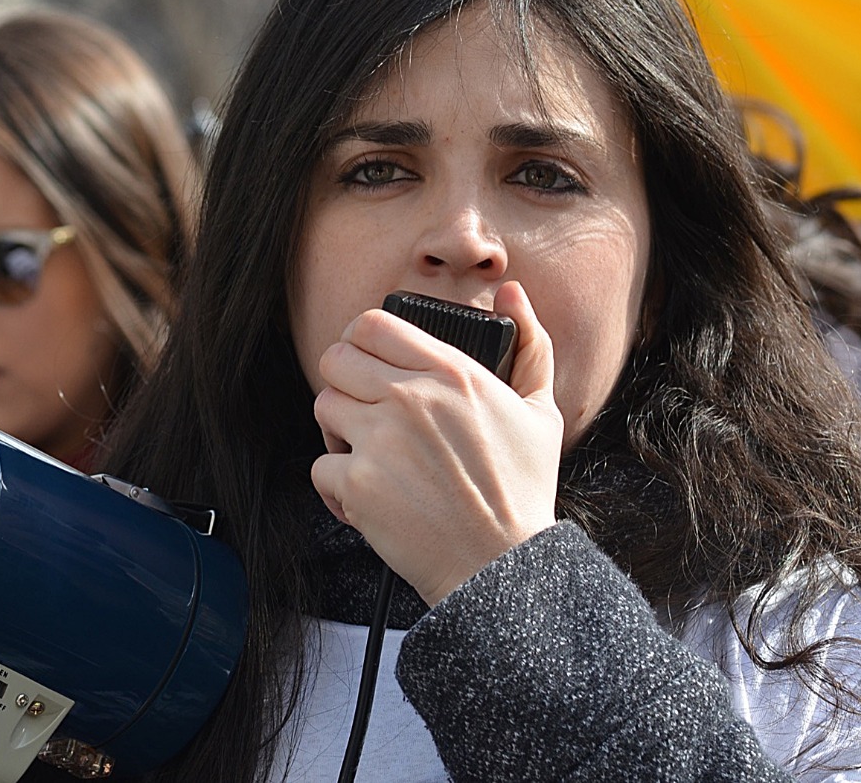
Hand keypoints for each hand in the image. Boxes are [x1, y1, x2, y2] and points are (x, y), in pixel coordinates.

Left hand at [309, 282, 562, 605]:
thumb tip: (514, 293)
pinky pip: (320, 465)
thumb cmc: (521, 492)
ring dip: (339, 431)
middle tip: (362, 410)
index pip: (373, 324)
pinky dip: (336, 485)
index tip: (367, 361)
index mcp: (452, 373)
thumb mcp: (539, 412)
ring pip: (323, 407)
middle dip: (343, 382)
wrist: (502, 567)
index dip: (360, 339)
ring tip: (369, 455)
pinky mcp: (358, 482)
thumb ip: (530, 344)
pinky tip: (366, 498)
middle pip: (335, 359)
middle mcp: (411, 397)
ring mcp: (381, 438)